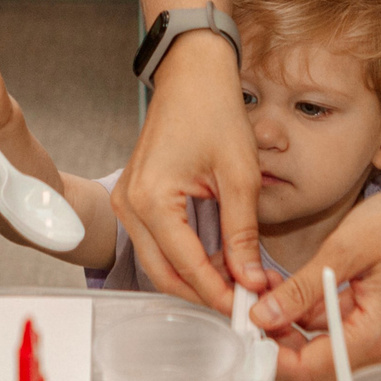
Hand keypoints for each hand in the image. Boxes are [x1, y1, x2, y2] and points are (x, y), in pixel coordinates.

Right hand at [112, 33, 258, 310]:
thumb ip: (242, 233)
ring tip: (242, 284)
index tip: (251, 308)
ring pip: (160, 264)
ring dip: (199, 279)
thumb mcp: (239, 175)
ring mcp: (128, 203)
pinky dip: (189, 258)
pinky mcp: (137, 199)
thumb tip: (251, 280)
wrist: (192, 72)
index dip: (220, 293)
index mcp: (150, 199)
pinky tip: (222, 262)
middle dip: (207, 294)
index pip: (186, 266)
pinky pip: (160, 243)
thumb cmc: (212, 110)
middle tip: (249, 305)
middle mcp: (130, 205)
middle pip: (165, 274)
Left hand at [251, 175, 380, 380]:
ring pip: (317, 341)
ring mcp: (374, 330)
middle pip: (312, 360)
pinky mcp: (371, 314)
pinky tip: (284, 285)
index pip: (311, 369)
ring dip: (286, 320)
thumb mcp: (344, 250)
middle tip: (244, 308)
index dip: (271, 357)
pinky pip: (331, 322)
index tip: (243, 335)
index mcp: (374, 336)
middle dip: (274, 338)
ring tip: (259, 288)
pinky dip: (305, 307)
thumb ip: (301, 289)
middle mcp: (376, 343)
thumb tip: (261, 316)